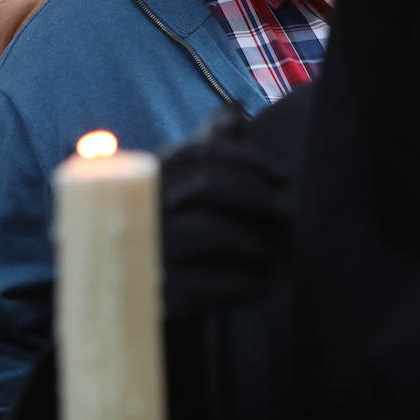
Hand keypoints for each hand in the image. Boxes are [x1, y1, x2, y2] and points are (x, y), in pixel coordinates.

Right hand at [159, 105, 292, 315]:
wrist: (129, 307)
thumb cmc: (171, 237)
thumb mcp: (182, 190)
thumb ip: (206, 150)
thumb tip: (234, 112)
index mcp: (145, 176)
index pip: (198, 152)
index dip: (247, 160)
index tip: (283, 175)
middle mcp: (138, 208)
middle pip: (206, 186)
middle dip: (256, 197)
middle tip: (290, 212)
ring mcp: (142, 252)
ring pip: (208, 232)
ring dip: (254, 241)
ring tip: (277, 253)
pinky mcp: (152, 296)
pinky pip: (206, 285)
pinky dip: (242, 283)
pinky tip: (262, 285)